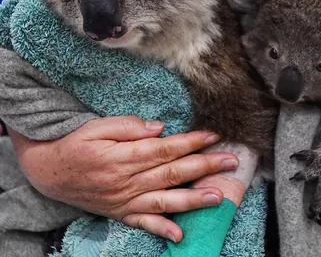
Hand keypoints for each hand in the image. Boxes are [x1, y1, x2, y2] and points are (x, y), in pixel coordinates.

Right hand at [9, 116, 238, 241]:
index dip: (192, 142)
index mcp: (124, 156)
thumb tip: (159, 128)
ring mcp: (124, 201)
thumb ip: (129, 126)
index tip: (213, 135)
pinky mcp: (120, 213)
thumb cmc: (76, 144)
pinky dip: (162, 230)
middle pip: (173, 173)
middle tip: (230, 161)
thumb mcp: (97, 126)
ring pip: (165, 200)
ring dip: (193, 199)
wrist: (50, 171)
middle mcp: (127, 181)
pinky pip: (143, 223)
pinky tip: (180, 235)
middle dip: (204, 166)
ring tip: (218, 196)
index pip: (166, 148)